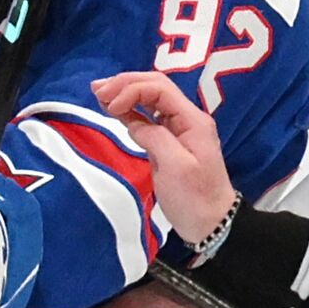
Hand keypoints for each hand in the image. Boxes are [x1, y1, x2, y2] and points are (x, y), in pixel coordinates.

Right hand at [91, 71, 235, 244]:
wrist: (211, 223)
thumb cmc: (194, 197)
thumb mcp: (175, 168)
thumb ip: (155, 138)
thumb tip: (134, 123)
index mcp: (192, 120)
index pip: (159, 88)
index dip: (131, 90)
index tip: (110, 107)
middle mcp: (185, 118)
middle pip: (154, 86)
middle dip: (125, 84)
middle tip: (97, 91)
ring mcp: (177, 128)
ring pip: (149, 98)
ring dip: (125, 93)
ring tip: (100, 95)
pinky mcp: (167, 141)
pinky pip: (146, 116)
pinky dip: (128, 110)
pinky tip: (113, 110)